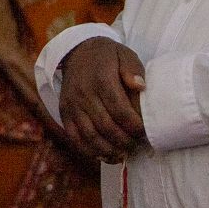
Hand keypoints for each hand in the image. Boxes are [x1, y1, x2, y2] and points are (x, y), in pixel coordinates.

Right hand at [58, 36, 146, 161]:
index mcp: (101, 79)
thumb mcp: (124, 54)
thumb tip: (140, 86)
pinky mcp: (64, 113)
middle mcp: (83, 94)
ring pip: (90, 135)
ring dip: (108, 150)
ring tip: (122, 154)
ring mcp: (72, 105)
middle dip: (124, 141)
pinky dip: (89, 151)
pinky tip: (104, 156)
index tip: (144, 132)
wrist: (77, 52)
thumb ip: (133, 69)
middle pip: (106, 126)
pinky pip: (75, 137)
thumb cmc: (107, 56)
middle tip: (135, 145)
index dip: (133, 126)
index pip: (119, 109)